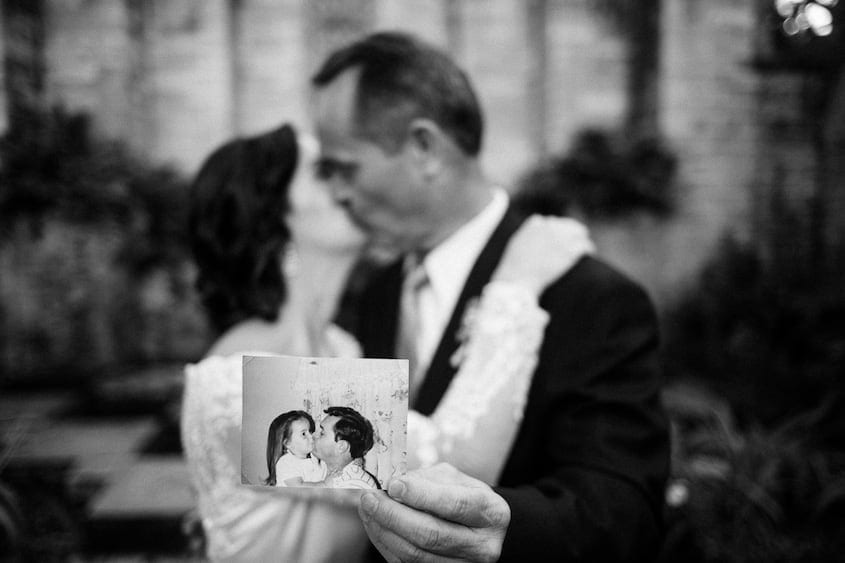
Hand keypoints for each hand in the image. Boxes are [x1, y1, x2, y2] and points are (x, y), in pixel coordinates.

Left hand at [358, 463, 509, 561]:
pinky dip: (385, 543)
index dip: (421, 495)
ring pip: (415, 554)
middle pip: (431, 534)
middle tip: (371, 497)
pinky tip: (375, 524)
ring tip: (368, 508)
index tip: (394, 484)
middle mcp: (481, 546)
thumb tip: (394, 484)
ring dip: (384, 530)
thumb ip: (429, 480)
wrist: (479, 529)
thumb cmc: (466, 499)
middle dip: (394, 515)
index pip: (454, 505)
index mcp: (491, 514)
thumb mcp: (458, 481)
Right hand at [493, 215, 593, 294]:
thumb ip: (527, 235)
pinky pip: (584, 245)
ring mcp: (559, 239)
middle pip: (567, 224)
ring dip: (581, 239)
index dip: (555, 230)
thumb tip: (534, 232)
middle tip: (577, 239)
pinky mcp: (569, 251)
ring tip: (585, 246)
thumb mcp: (516, 245)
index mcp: (534, 226)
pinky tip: (589, 253)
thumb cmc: (513, 268)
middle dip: (572, 232)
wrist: (517, 279)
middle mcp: (548, 228)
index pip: (549, 222)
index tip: (558, 237)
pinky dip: (588, 248)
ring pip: (579, 232)